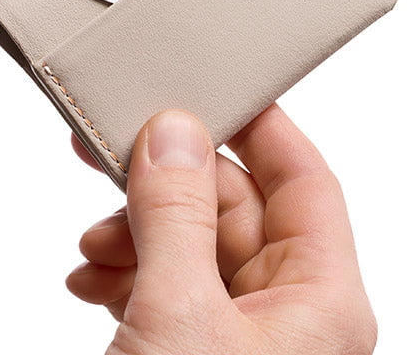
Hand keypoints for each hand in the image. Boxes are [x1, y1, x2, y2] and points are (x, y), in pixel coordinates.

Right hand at [66, 106, 377, 354]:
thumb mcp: (178, 312)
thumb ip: (177, 216)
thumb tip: (174, 134)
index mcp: (323, 303)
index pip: (304, 182)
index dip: (259, 128)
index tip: (210, 87)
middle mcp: (294, 320)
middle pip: (237, 211)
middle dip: (166, 191)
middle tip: (109, 162)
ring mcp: (247, 342)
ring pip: (195, 251)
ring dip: (137, 238)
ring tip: (92, 247)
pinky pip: (172, 293)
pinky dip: (129, 278)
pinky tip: (92, 280)